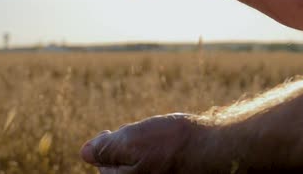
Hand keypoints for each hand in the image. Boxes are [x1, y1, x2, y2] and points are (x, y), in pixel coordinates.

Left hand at [80, 114, 217, 172]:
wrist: (217, 149)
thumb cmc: (174, 144)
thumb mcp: (132, 140)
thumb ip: (105, 147)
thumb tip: (85, 152)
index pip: (103, 167)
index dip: (109, 144)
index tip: (117, 132)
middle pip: (123, 170)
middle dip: (128, 151)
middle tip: (147, 136)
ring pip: (142, 168)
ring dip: (146, 153)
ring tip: (162, 140)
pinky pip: (159, 169)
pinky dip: (162, 158)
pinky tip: (174, 147)